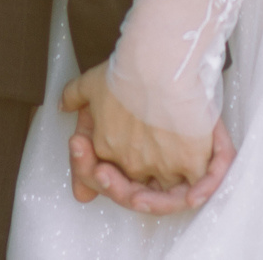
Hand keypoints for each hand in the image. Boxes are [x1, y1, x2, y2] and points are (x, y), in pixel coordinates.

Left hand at [58, 67, 227, 208]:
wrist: (156, 65)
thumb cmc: (126, 70)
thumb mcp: (90, 81)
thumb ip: (73, 95)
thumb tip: (62, 106)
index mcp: (106, 148)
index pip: (108, 175)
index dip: (110, 177)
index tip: (107, 172)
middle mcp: (132, 163)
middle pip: (138, 187)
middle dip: (131, 190)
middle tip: (135, 185)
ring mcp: (161, 165)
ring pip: (167, 192)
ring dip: (164, 197)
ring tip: (171, 192)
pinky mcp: (190, 161)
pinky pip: (198, 186)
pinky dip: (200, 191)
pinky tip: (194, 195)